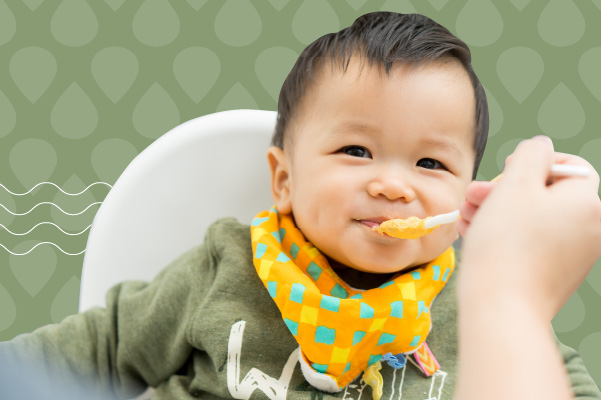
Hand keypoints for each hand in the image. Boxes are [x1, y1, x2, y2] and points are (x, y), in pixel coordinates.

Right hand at [456, 136, 600, 319]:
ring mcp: (574, 255)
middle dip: (504, 190)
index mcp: (588, 203)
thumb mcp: (516, 184)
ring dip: (497, 211)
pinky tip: (475, 233)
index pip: (570, 167)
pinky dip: (506, 234)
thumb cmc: (507, 245)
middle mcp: (590, 229)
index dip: (535, 162)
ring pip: (534, 219)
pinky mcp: (554, 274)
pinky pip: (531, 242)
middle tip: (473, 195)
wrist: (502, 308)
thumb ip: (531, 154)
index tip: (506, 169)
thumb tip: (541, 147)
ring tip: (467, 216)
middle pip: (546, 194)